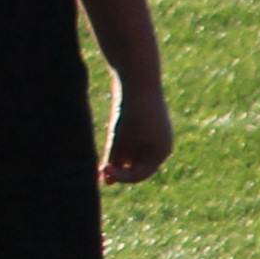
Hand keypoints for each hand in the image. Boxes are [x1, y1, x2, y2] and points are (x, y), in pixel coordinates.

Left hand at [102, 65, 172, 183]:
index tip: (103, 171)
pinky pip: (131, 140)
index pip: (139, 174)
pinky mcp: (145, 122)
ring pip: (131, 153)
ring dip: (116, 157)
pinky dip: (118, 144)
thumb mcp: (119, 138)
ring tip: (100, 161)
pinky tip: (107, 143)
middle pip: (136, 165)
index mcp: (161, 151)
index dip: (120, 176)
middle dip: (118, 168)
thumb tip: (106, 181)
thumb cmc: (131, 111)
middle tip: (98, 173)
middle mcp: (160, 144)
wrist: (137, 77)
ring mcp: (154, 133)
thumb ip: (113, 159)